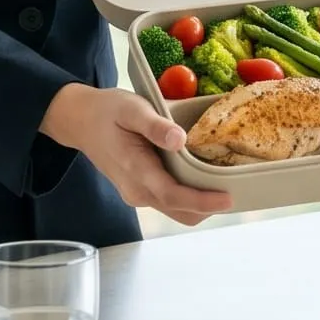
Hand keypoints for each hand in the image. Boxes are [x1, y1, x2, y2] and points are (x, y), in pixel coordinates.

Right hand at [39, 83, 232, 224]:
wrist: (80, 121)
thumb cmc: (107, 111)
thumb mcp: (131, 108)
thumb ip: (154, 125)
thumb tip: (178, 138)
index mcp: (135, 171)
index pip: (174, 195)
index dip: (202, 201)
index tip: (228, 198)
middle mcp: (137, 191)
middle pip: (180, 211)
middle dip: (209, 207)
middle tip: (239, 190)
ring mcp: (138, 195)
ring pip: (177, 211)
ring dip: (202, 205)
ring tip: (227, 185)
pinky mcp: (141, 191)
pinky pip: (171, 202)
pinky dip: (191, 199)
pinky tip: (205, 180)